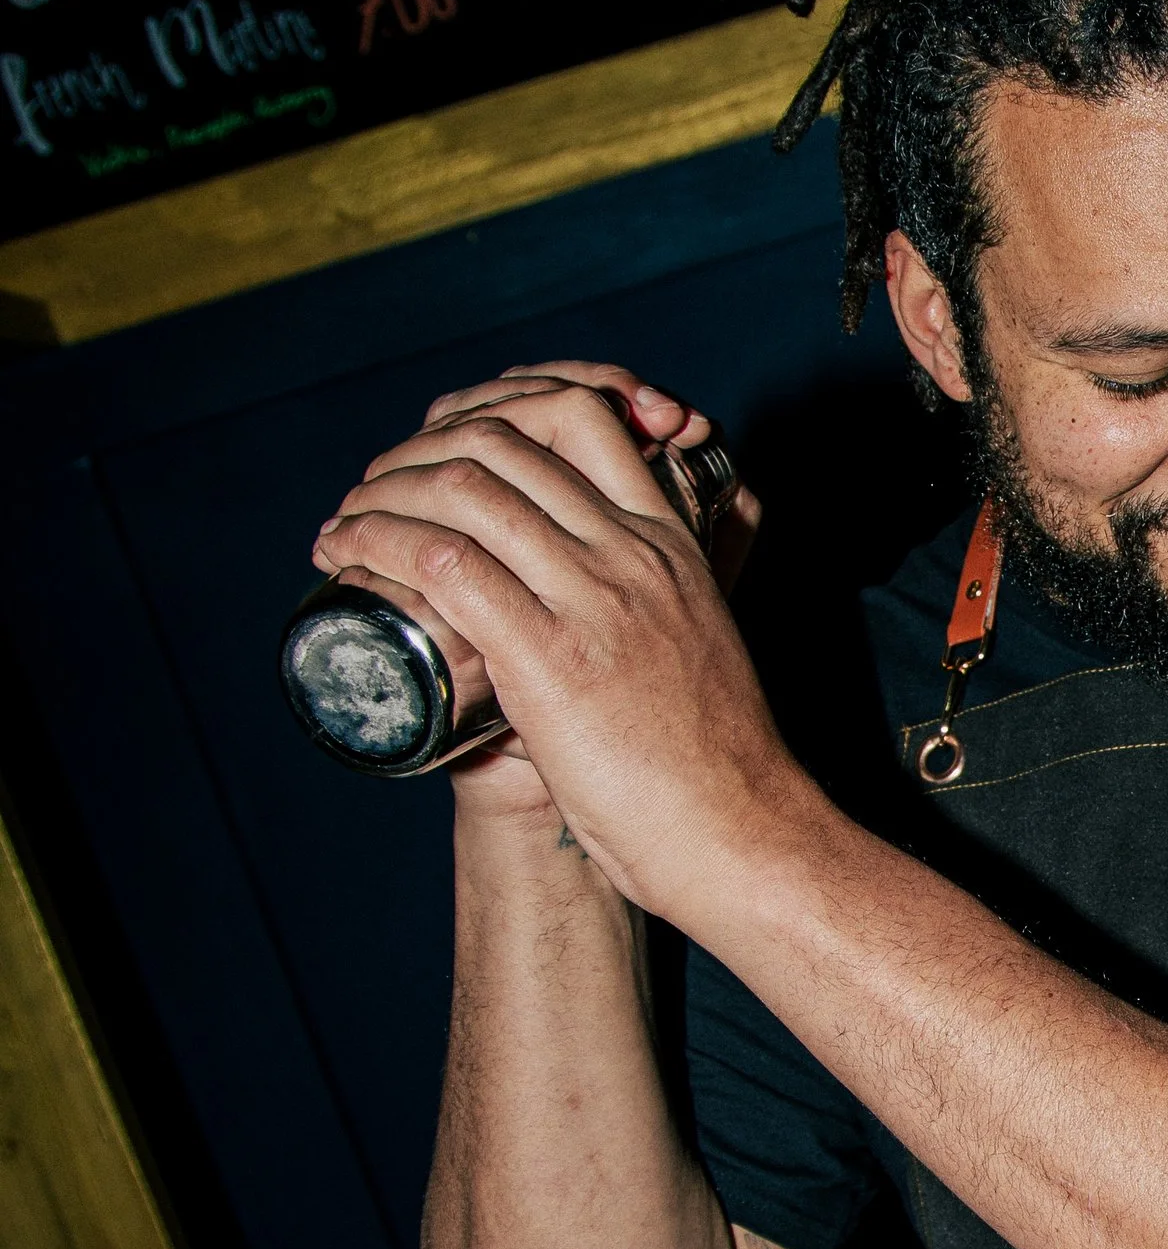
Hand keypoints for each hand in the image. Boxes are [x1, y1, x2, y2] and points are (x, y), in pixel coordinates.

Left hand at [311, 361, 794, 903]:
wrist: (741, 834)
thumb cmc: (713, 767)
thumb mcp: (696, 648)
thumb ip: (657, 610)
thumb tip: (606, 619)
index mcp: (669, 544)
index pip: (580, 415)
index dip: (493, 414)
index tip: (442, 457)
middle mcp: (630, 553)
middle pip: (505, 440)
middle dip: (416, 452)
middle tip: (373, 493)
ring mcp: (593, 598)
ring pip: (464, 489)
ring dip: (381, 493)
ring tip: (344, 524)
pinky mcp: (550, 656)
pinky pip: (446, 563)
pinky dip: (378, 543)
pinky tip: (345, 553)